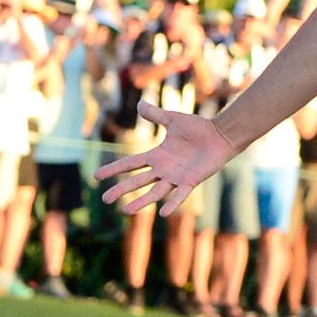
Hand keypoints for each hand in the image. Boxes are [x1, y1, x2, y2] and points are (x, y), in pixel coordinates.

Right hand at [97, 102, 236, 216]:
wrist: (220, 135)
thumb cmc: (198, 127)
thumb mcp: (172, 119)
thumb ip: (156, 115)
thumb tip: (139, 104)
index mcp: (157, 155)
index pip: (130, 164)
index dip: (114, 169)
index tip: (97, 176)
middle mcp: (163, 169)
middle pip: (137, 181)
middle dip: (121, 189)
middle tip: (105, 200)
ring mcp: (176, 177)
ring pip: (155, 192)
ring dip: (141, 202)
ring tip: (126, 212)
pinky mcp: (191, 181)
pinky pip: (180, 195)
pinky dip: (172, 204)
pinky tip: (163, 213)